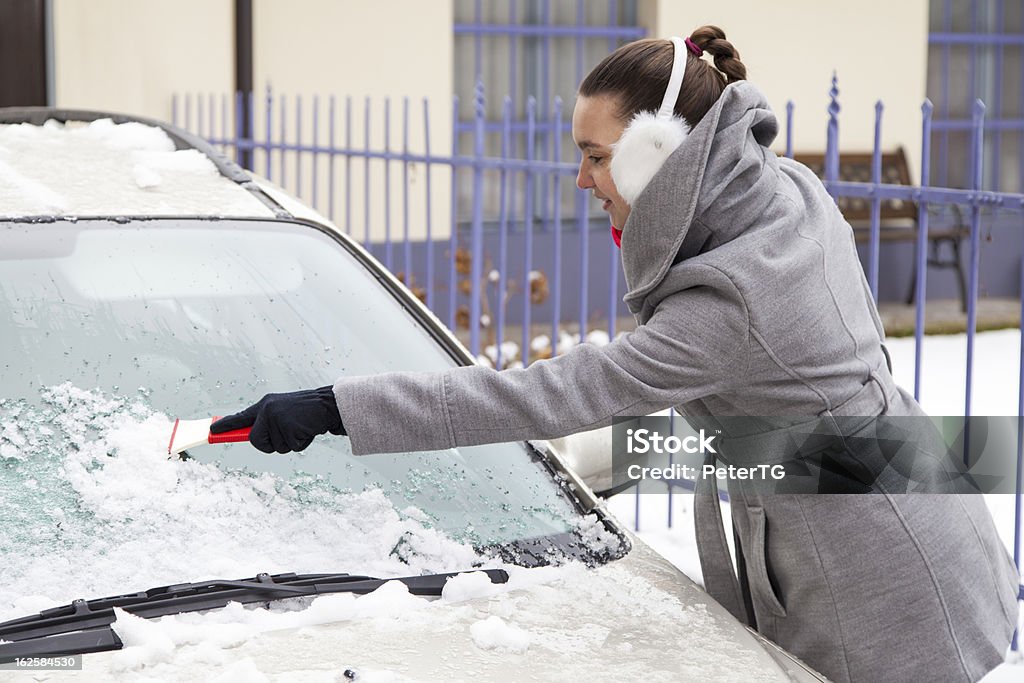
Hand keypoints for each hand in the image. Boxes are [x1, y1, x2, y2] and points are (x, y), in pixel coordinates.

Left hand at [210, 386, 345, 453]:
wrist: (328, 404)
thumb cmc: (305, 411)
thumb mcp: (282, 411)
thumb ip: (267, 421)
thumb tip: (253, 437)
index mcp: (265, 404)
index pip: (241, 417)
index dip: (226, 426)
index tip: (212, 432)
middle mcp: (268, 409)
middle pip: (256, 441)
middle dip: (270, 444)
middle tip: (286, 434)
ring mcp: (278, 418)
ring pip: (275, 447)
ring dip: (289, 443)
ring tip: (300, 428)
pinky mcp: (289, 427)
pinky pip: (290, 447)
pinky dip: (300, 444)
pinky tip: (306, 430)